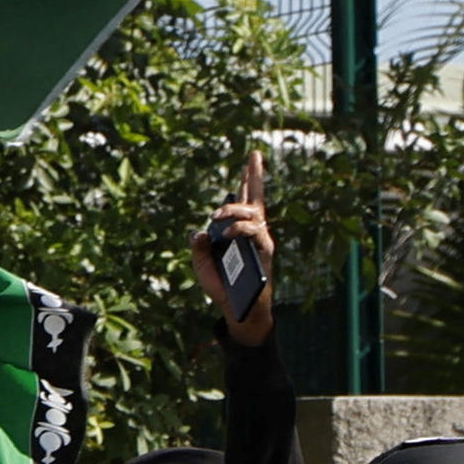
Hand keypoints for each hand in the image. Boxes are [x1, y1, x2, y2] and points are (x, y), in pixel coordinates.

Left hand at [190, 149, 277, 347]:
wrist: (235, 308)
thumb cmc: (222, 285)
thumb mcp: (202, 265)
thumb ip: (198, 248)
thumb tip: (200, 232)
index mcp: (239, 229)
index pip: (245, 199)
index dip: (250, 177)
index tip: (253, 155)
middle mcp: (254, 230)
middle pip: (256, 198)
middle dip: (254, 177)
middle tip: (245, 169)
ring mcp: (261, 240)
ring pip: (253, 213)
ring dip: (234, 211)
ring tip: (218, 217)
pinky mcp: (264, 252)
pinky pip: (256, 233)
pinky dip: (241, 229)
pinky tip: (228, 233)